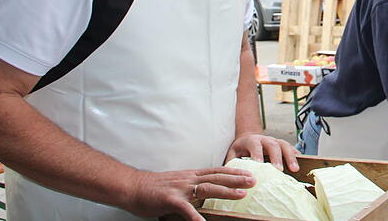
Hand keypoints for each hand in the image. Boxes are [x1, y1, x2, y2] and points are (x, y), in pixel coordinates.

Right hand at [123, 167, 253, 220]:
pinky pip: (186, 209)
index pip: (216, 171)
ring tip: (241, 195)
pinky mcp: (171, 200)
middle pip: (217, 177)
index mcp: (191, 175)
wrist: (133, 187)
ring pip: (207, 188)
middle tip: (254, 181)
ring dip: (226, 191)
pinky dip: (196, 216)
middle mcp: (189, 179)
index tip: (249, 172)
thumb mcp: (178, 184)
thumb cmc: (155, 188)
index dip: (233, 171)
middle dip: (237, 178)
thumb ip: (192, 188)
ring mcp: (181, 189)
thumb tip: (206, 194)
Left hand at [224, 133, 299, 172]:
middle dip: (277, 157)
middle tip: (279, 170)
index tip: (259, 165)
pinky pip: (292, 148)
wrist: (249, 138)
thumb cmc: (240, 150)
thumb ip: (231, 163)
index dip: (258, 154)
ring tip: (295, 169)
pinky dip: (297, 156)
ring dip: (290, 157)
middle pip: (273, 145)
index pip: (255, 146)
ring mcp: (276, 141)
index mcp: (252, 140)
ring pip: (285, 145)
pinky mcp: (283, 145)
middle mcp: (265, 139)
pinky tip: (302, 165)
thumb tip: (228, 177)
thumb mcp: (232, 154)